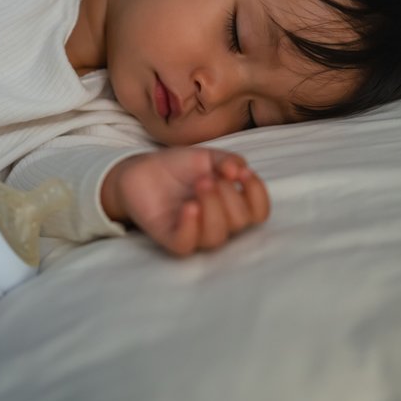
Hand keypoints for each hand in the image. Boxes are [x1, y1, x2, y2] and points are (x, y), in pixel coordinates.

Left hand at [102, 148, 269, 255]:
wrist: (142, 170)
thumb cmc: (179, 167)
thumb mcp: (207, 157)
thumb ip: (227, 160)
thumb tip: (239, 171)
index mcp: (231, 205)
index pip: (258, 213)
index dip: (257, 195)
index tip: (244, 173)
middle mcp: (217, 223)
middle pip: (239, 223)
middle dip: (229, 196)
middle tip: (208, 177)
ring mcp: (194, 233)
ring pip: (216, 237)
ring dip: (212, 207)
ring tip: (199, 183)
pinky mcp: (170, 238)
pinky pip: (185, 244)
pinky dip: (190, 226)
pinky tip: (188, 206)